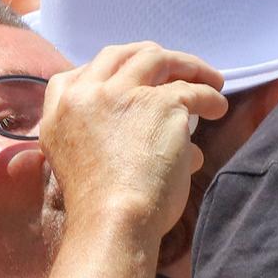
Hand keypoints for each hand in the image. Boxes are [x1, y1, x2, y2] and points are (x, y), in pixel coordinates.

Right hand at [38, 42, 226, 234]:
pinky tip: (218, 106)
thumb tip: (151, 133)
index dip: (108, 72)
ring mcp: (122, 94)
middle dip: (151, 57)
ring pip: (158, 59)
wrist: (113, 222)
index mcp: (59, 111)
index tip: (130, 79)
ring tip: (208, 80)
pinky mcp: (160, 104)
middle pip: (121, 55)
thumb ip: (97, 139)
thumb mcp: (76, 164)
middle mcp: (86, 95)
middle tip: (173, 69)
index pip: (78, 73)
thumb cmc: (99, 208)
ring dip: (187, 66)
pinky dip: (209, 96)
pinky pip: (192, 90)